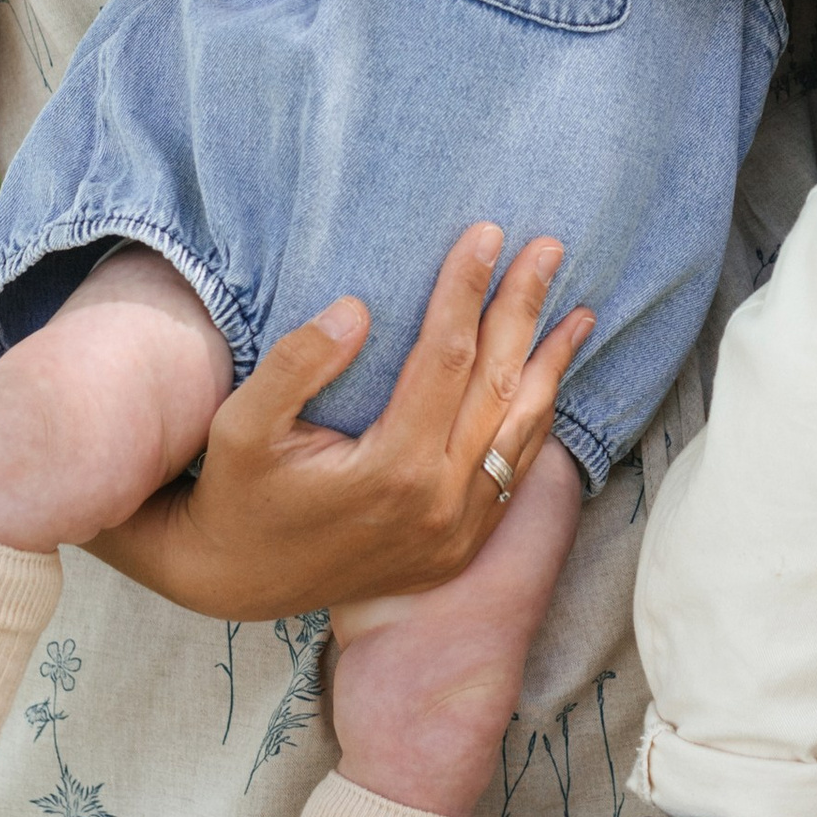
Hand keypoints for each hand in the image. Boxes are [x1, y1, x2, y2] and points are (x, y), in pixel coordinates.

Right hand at [94, 225, 593, 619]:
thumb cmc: (238, 494)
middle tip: (548, 250)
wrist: (240, 582)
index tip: (486, 234)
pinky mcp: (461, 544)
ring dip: (551, 365)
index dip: (467, 289)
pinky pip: (513, 471)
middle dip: (523, 309)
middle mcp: (438, 502)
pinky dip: (536, 419)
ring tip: (579, 313)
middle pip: (497, 385)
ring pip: (521, 431)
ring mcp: (457, 530)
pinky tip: (548, 381)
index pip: (446, 356)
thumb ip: (296, 365)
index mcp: (391, 468)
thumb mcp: (243, 425)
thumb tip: (358, 309)